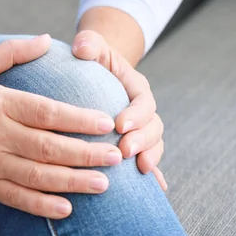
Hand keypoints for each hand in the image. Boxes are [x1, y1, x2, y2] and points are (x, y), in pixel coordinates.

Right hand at [0, 35, 122, 218]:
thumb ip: (12, 51)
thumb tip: (47, 39)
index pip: (45, 112)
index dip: (78, 119)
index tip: (107, 123)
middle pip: (48, 147)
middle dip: (85, 154)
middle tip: (116, 157)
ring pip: (37, 176)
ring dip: (73, 181)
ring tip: (104, 184)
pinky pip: (16, 199)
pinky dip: (41, 205)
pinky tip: (67, 208)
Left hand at [71, 30, 166, 189]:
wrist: (98, 75)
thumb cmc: (92, 61)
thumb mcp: (92, 47)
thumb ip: (89, 43)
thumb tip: (80, 47)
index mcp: (136, 88)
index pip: (142, 102)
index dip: (135, 115)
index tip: (120, 125)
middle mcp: (143, 111)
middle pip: (153, 127)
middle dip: (142, 141)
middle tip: (124, 152)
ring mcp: (142, 130)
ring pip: (154, 146)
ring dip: (149, 158)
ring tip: (139, 170)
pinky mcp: (135, 145)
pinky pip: (148, 160)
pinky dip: (153, 176)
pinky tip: (155, 191)